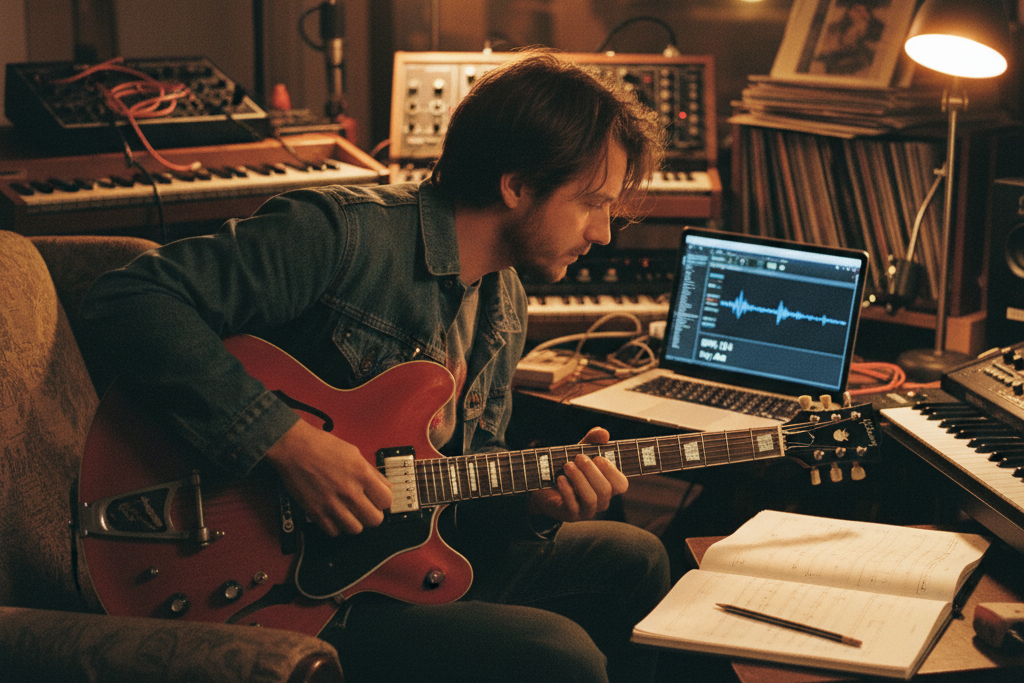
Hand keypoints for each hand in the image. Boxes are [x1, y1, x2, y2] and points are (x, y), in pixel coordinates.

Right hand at [264, 418, 392, 536]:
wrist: (294, 448)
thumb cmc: (321, 446)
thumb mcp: (354, 453)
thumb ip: (372, 472)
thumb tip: (385, 486)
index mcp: (361, 474)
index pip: (387, 501)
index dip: (383, 501)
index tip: (378, 500)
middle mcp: (349, 491)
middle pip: (375, 520)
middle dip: (372, 514)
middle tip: (365, 508)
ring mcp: (332, 503)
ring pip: (356, 529)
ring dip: (354, 522)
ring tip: (349, 513)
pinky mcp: (316, 512)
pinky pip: (334, 531)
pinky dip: (336, 526)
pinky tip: (334, 515)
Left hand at [527, 426, 627, 521]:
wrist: (546, 486)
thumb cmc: (570, 469)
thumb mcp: (581, 451)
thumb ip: (592, 440)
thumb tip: (603, 433)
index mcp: (608, 486)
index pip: (621, 485)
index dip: (612, 471)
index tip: (597, 457)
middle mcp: (601, 501)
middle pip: (605, 490)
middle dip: (591, 471)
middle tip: (578, 458)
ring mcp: (587, 510)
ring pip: (591, 499)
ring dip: (579, 479)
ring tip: (567, 465)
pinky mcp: (571, 515)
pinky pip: (573, 506)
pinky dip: (567, 490)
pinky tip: (560, 479)